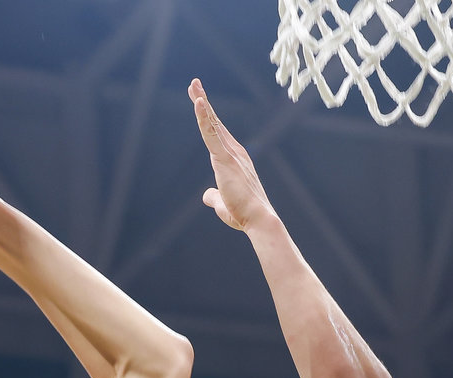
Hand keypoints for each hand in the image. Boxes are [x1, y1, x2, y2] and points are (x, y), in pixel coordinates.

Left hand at [190, 79, 274, 231]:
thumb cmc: (244, 214)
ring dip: (201, 102)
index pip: (217, 133)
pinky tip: (198, 102)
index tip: (198, 99)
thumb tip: (206, 196)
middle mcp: (234, 151)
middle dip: (202, 101)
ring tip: (193, 85)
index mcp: (233, 159)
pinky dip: (203, 117)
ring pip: (212, 123)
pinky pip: (211, 134)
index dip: (207, 116)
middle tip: (194, 83)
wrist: (258, 219)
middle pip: (214, 122)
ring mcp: (230, 153)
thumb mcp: (223, 204)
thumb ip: (214, 197)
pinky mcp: (225, 159)